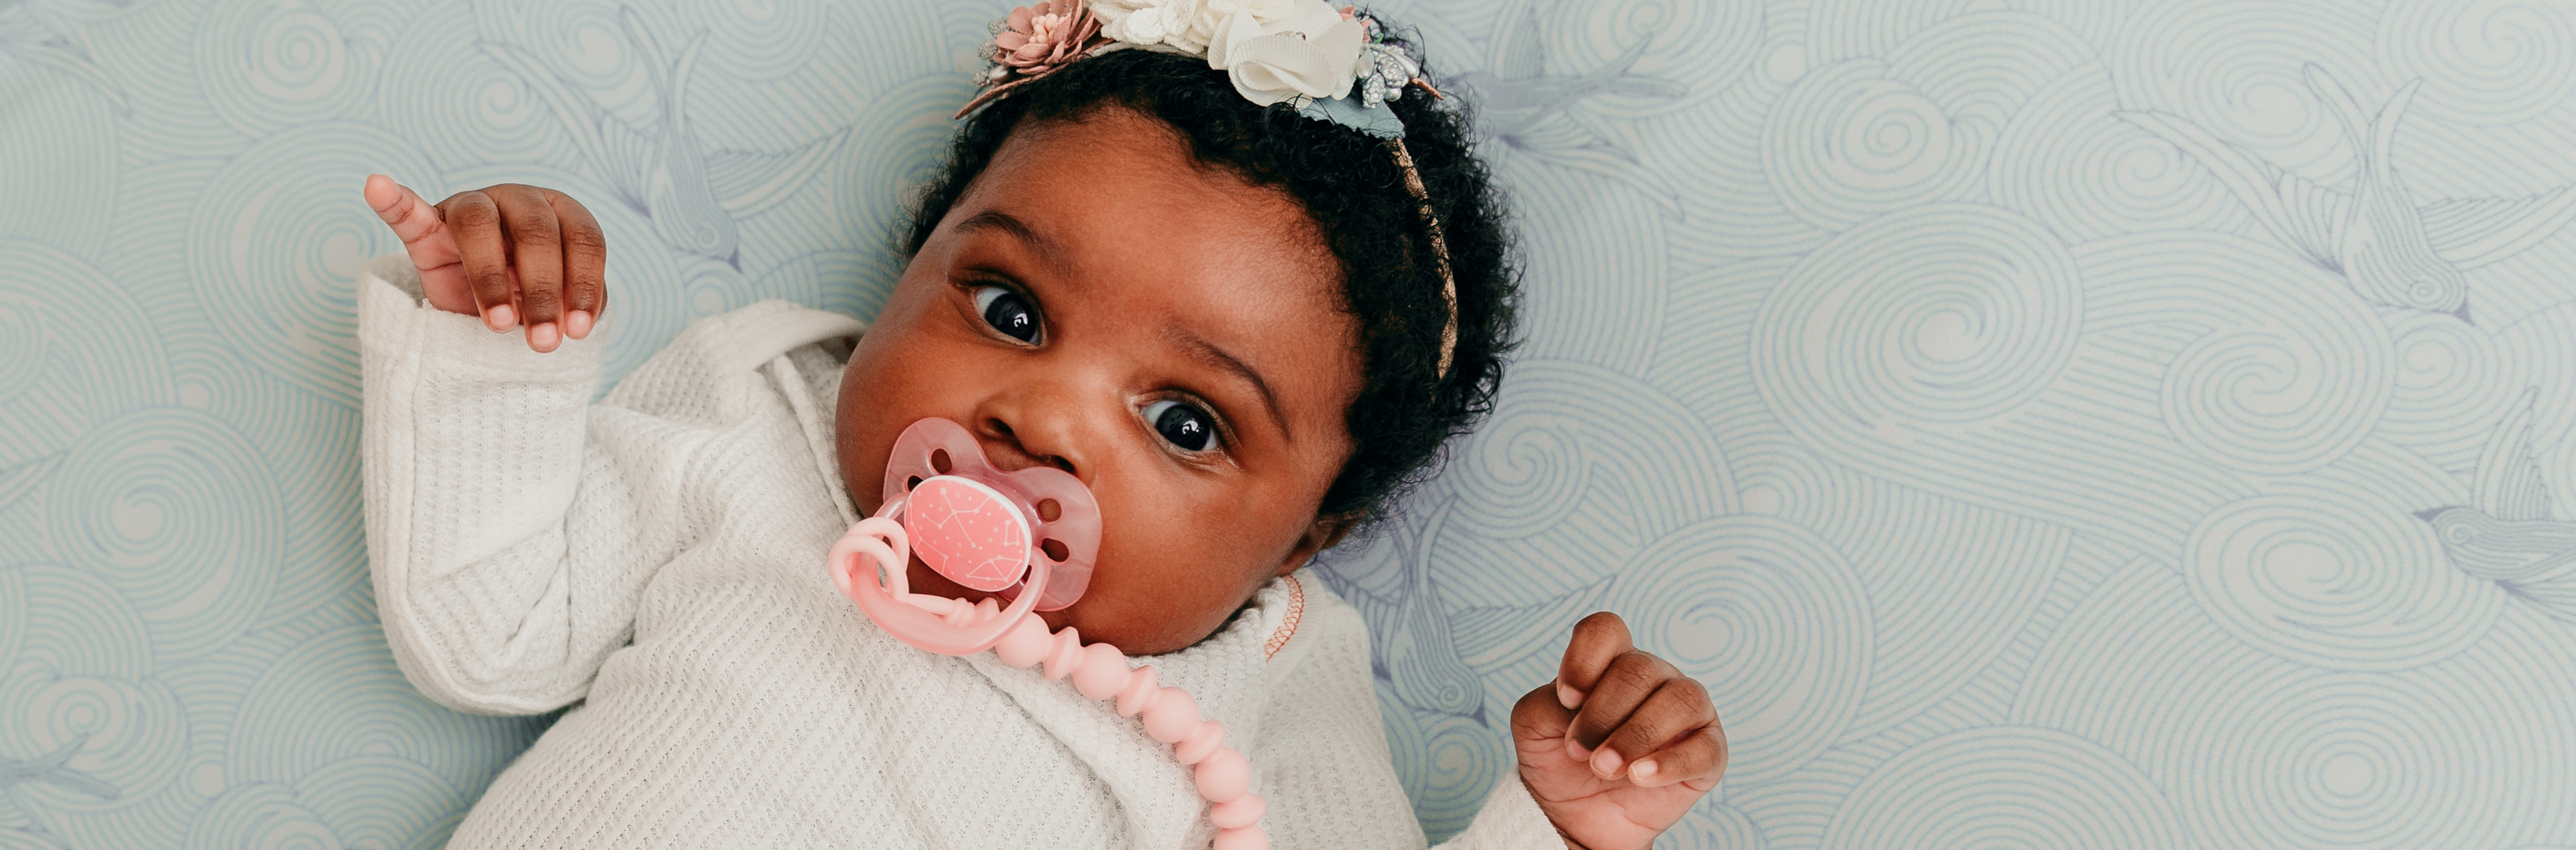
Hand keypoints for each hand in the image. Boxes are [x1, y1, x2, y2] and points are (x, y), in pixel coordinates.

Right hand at [362, 175, 606, 352]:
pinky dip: (393, 199)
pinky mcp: (429, 225)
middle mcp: (519, 200)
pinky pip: (410, 210)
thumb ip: (568, 305)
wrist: (491, 306)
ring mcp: (472, 208)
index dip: (583, 283)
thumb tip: (572, 325)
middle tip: (544, 341)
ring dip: (490, 278)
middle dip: (543, 290)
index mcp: (562, 212)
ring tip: (499, 324)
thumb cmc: (536, 298)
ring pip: (479, 225)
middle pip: (535, 231)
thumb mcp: (561, 302)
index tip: (580, 330)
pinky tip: (377, 186)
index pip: (582, 238)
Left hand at [1511, 612, 1723, 849]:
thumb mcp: (1534, 726)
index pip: (1606, 629)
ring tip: (1605, 768)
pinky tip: (1639, 777)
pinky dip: (1670, 763)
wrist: (1575, 818)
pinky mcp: (1708, 755)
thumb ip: (1547, 701)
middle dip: (1602, 714)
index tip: (1566, 699)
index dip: (1583, 659)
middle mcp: (1655, 678)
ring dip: (1637, 735)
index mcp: (1611, 661)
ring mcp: (1687, 714)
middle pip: (1639, 669)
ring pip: (1682, 699)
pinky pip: (1705, 749)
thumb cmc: (1558, 760)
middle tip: (1579, 752)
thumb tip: (1579, 703)